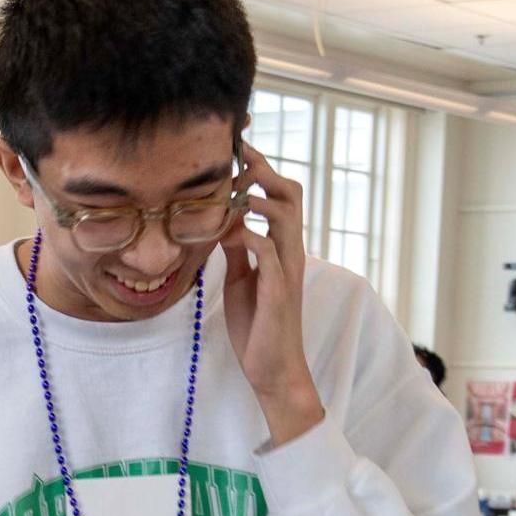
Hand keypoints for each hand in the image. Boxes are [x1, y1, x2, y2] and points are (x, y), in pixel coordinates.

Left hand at [215, 140, 323, 446]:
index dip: (261, 169)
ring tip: (236, 190)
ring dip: (261, 198)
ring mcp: (287, 271)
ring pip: (286, 217)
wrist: (273, 368)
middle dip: (264, 171)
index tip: (237, 146)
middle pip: (291, 194)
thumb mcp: (242, 278)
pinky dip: (251, 237)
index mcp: (281, 247)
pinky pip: (270, 255)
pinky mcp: (278, 292)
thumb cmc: (258, 324)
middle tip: (237, 156)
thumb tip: (224, 222)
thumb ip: (238, 249)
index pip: (280, 196)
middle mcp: (290, 253)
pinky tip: (230, 234)